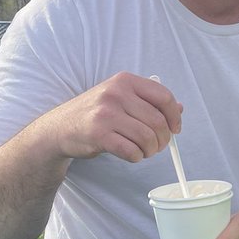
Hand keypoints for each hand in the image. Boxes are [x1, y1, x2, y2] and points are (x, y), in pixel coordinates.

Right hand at [42, 73, 181, 163]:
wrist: (59, 128)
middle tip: (157, 146)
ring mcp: (106, 113)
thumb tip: (179, 109)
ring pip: (147, 138)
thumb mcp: (120, 98)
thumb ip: (148, 101)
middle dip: (163, 139)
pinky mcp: (98, 134)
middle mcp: (116, 93)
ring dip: (151, 150)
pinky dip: (137, 157)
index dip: (175, 116)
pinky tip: (132, 155)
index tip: (175, 129)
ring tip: (144, 151)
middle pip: (158, 121)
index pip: (164, 96)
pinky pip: (132, 151)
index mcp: (125, 81)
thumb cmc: (94, 113)